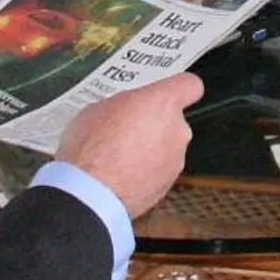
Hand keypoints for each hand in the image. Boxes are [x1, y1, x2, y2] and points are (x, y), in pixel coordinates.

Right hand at [57, 71, 203, 217]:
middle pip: (173, 121)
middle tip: (124, 130)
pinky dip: (145, 172)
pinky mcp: (167, 186)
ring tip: (116, 156)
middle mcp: (176, 131)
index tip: (169, 91)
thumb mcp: (98, 108)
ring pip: (166, 148)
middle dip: (153, 124)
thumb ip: (124, 105)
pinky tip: (119, 175)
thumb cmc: (91, 148)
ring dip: (149, 150)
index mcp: (162, 103)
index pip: (190, 85)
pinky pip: (158, 171)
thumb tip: (126, 112)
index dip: (178, 88)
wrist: (89, 193)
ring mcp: (175, 161)